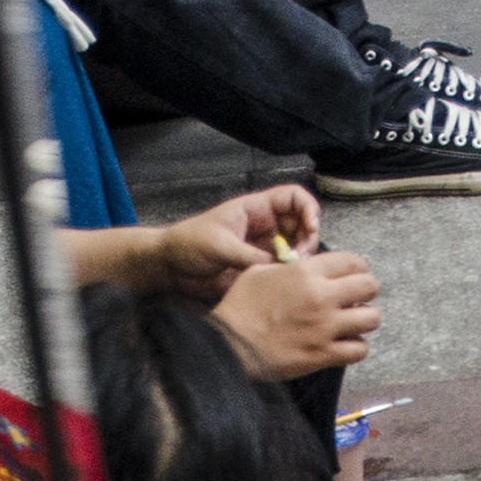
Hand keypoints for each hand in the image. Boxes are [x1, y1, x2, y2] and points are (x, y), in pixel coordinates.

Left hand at [153, 186, 324, 296]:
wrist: (170, 267)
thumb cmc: (188, 244)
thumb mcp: (220, 246)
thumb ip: (250, 257)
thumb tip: (280, 268)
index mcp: (256, 209)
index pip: (293, 198)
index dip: (308, 208)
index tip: (310, 227)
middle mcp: (264, 226)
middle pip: (302, 225)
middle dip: (308, 239)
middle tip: (301, 259)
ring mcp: (263, 248)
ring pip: (296, 249)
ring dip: (302, 260)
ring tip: (293, 272)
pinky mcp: (259, 269)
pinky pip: (283, 269)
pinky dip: (290, 275)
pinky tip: (285, 283)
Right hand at [213, 251, 380, 376]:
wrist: (231, 344)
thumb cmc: (241, 306)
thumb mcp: (260, 271)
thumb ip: (290, 267)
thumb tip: (306, 268)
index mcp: (306, 273)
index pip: (353, 261)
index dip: (357, 267)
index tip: (353, 275)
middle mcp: (322, 297)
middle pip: (370, 286)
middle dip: (366, 291)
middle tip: (355, 298)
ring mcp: (325, 328)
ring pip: (372, 319)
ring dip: (365, 319)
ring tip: (352, 322)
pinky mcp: (323, 354)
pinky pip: (359, 350)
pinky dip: (356, 347)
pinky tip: (345, 344)